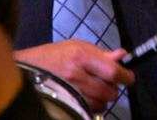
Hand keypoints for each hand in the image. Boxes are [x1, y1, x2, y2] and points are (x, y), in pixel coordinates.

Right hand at [15, 40, 135, 112]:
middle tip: (107, 81)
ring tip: (94, 87)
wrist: (28, 68)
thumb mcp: (78, 46)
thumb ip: (101, 53)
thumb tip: (123, 55)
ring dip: (103, 97)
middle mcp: (77, 75)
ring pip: (102, 103)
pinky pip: (91, 109)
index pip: (113, 71)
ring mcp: (71, 92)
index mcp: (81, 56)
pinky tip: (86, 95)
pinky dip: (94, 104)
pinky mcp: (68, 103)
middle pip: (110, 90)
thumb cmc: (53, 55)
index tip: (129, 77)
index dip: (126, 76)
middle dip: (113, 87)